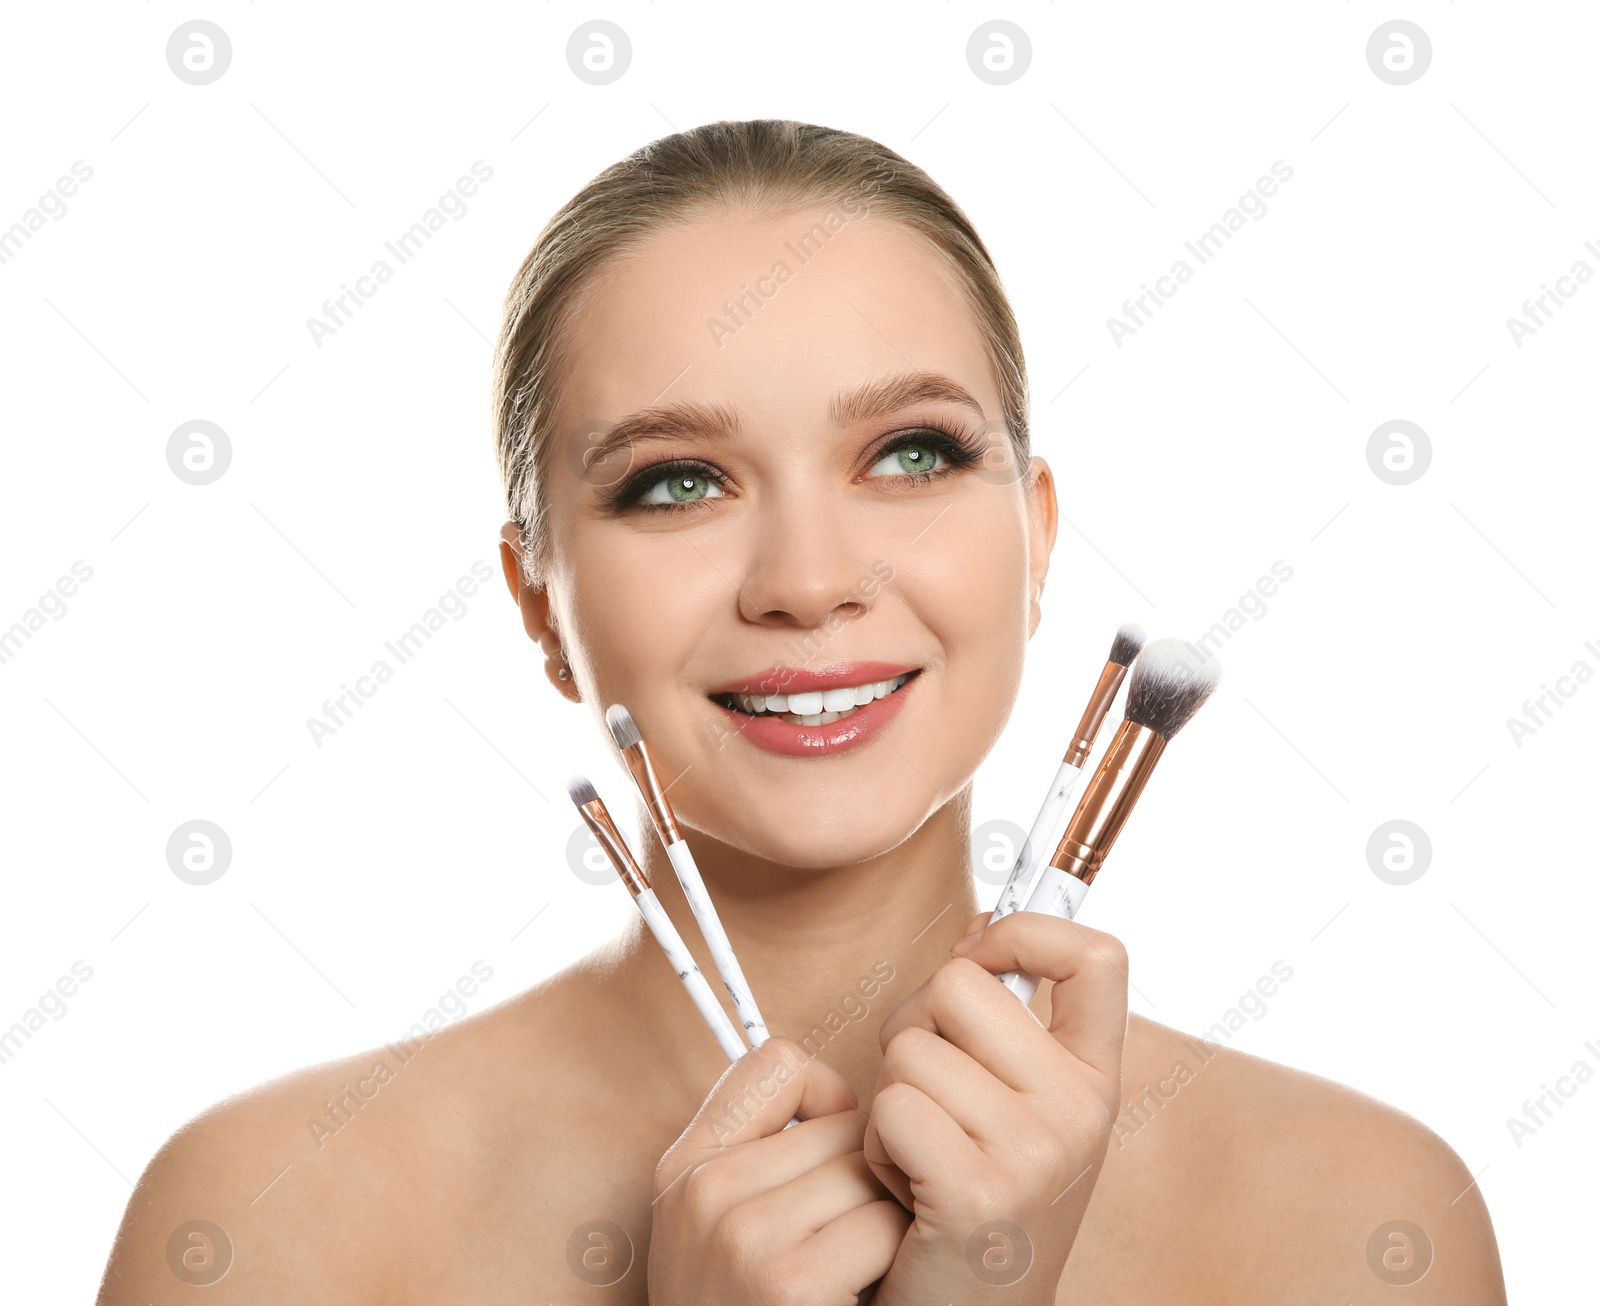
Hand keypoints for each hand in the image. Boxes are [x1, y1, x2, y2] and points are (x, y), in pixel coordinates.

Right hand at [649, 1036, 912, 1304]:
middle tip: (851, 1242)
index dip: (828, 1105)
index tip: (831, 1162)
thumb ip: (765, 1151)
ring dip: (885, 1222)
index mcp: (686, 1166)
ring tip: (855, 1272)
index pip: (779, 1062)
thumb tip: (853, 1097)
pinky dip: (889, 1262)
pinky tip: (861, 1295)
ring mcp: (740, 1236)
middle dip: (868, 1178)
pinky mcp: (788, 1283)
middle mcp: (704, 1191)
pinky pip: (882, 1226)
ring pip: (871, 1172)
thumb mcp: (722, 1230)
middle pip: (845, 1125)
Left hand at [861, 909, 1128, 1303]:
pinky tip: (906, 1192)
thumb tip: (977, 930)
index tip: (983, 954)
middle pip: (957, 984)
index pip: (1098, 956)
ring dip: (889, 1101)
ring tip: (920, 1158)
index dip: (1027, 930)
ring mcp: (1035, 1151)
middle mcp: (1081, 1111)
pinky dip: (875, 1146)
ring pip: (908, 1048)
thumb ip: (1002, 1026)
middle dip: (913, 1029)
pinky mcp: (978, 1191)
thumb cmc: (971, 1209)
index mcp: (1094, 1082)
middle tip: (928, 1100)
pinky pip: (888, 1107)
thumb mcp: (1013, 1110)